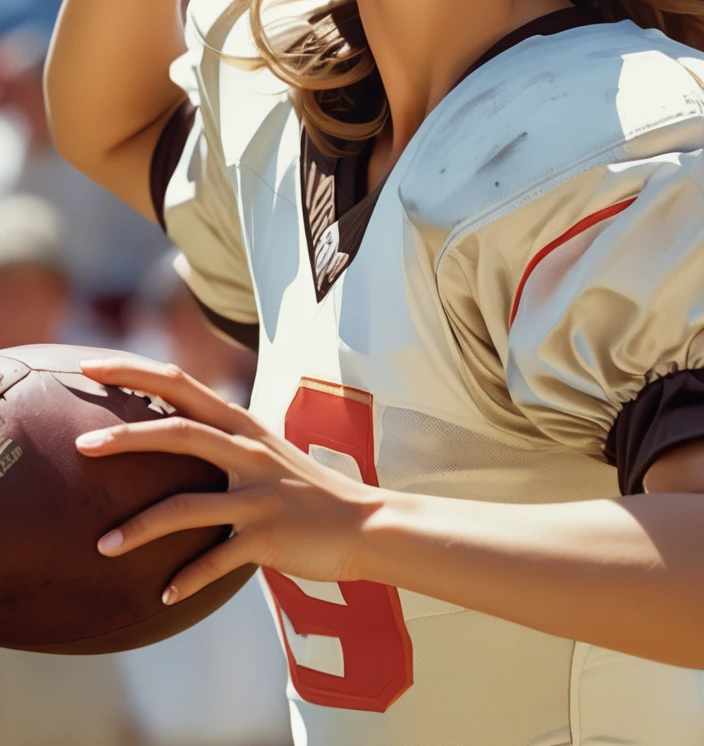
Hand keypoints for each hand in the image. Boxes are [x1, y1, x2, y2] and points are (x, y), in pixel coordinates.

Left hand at [75, 356, 381, 605]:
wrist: (365, 523)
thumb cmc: (307, 491)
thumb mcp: (266, 454)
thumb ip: (225, 441)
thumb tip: (171, 435)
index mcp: (244, 426)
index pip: (183, 385)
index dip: (135, 373)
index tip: (91, 366)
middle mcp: (250, 452)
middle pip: (180, 431)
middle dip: (126, 437)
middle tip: (80, 445)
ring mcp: (259, 494)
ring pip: (187, 506)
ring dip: (139, 529)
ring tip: (102, 547)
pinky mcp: (268, 536)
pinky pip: (216, 560)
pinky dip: (187, 579)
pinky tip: (164, 595)